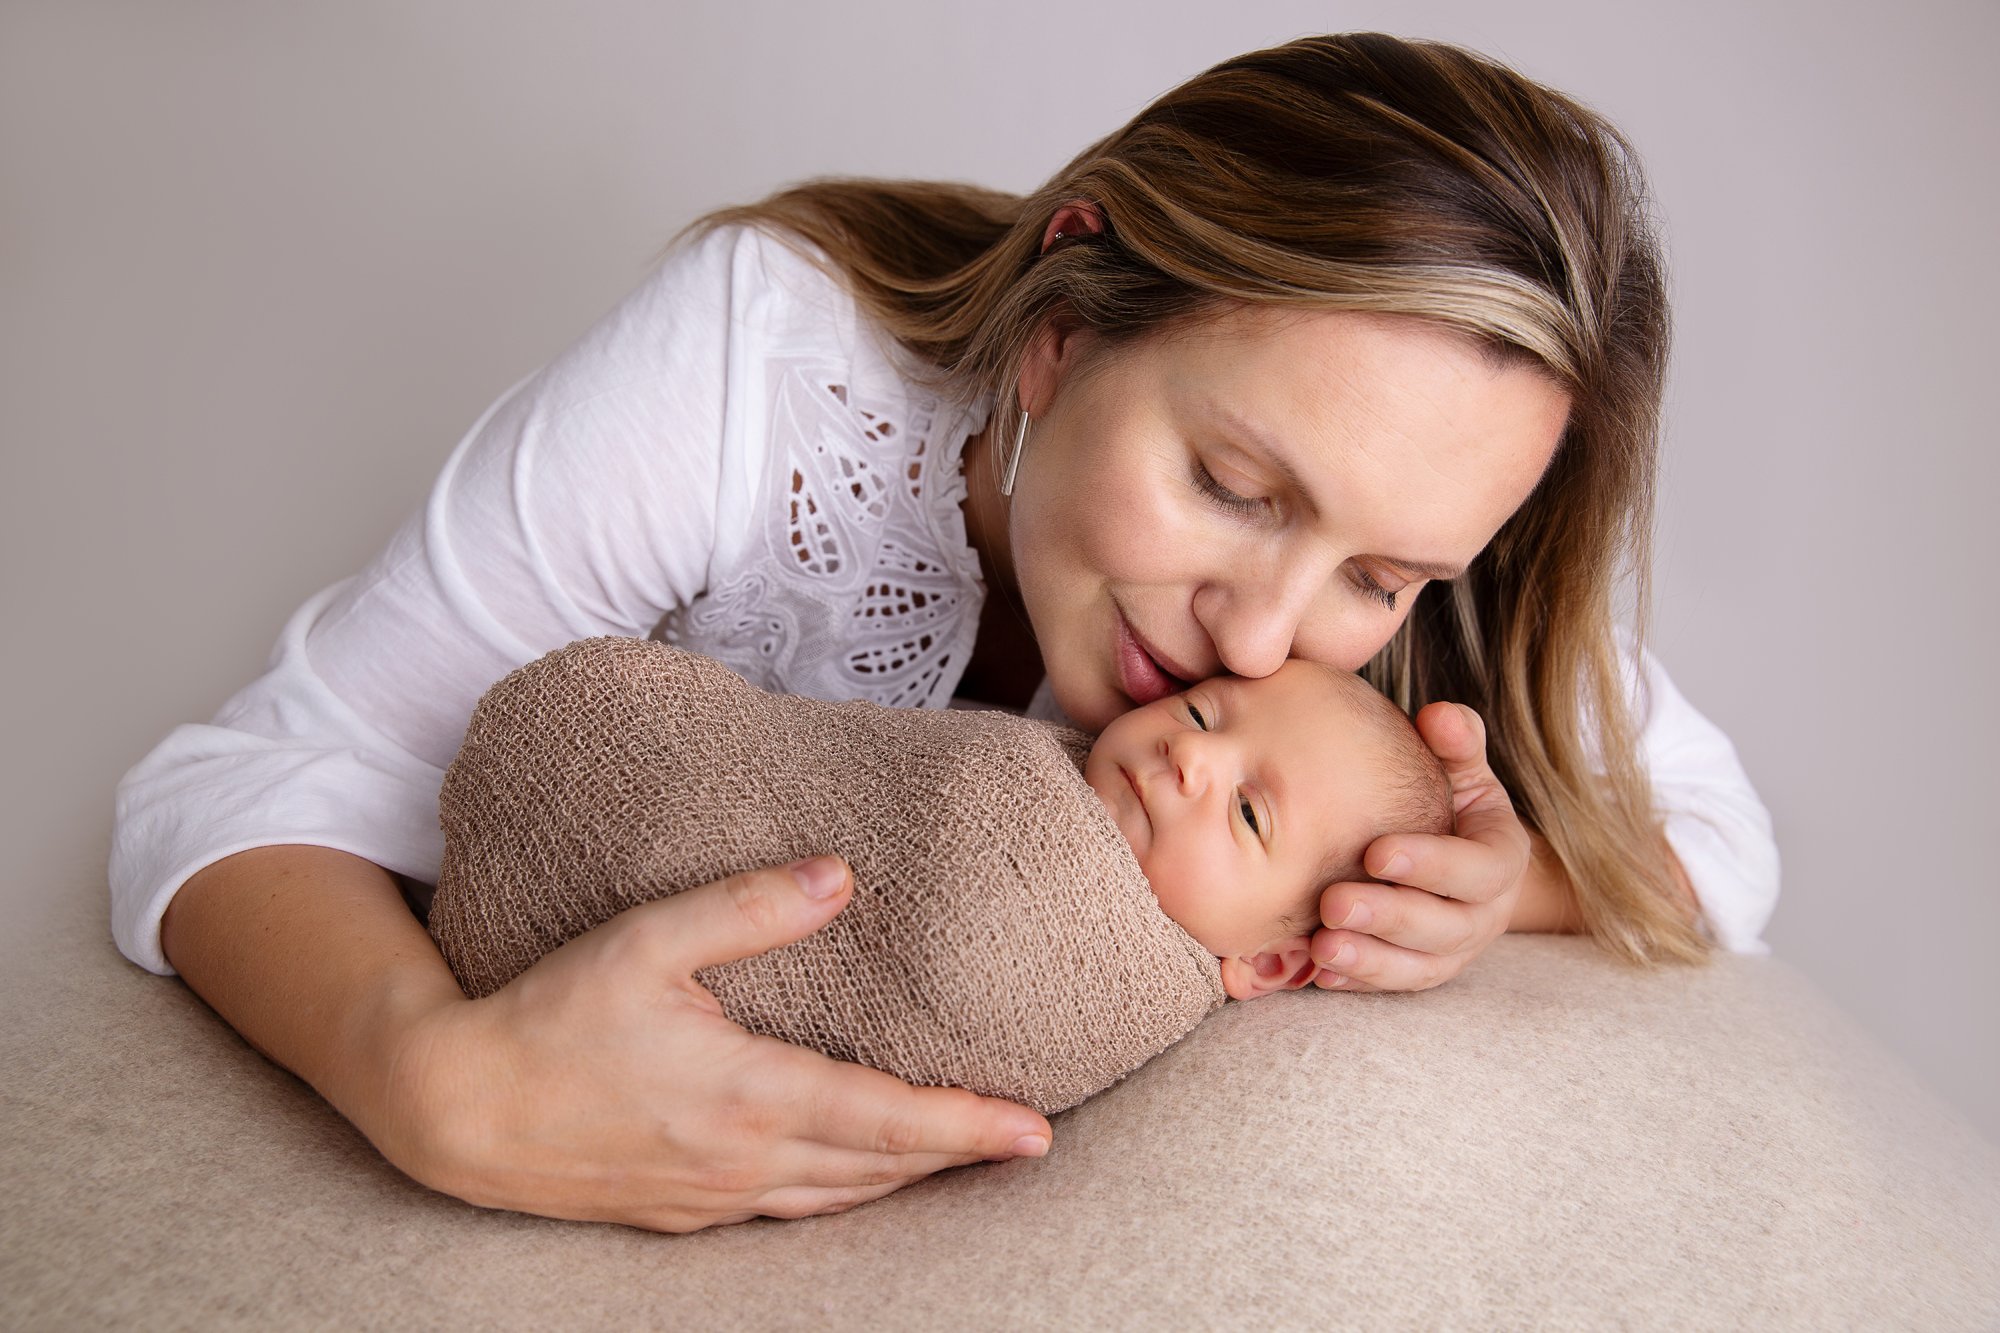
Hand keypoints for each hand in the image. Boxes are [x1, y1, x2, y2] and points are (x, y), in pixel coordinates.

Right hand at [377, 857, 1052, 1231]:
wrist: (455, 1107)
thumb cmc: (548, 1016)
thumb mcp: (645, 940)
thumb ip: (747, 906)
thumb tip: (841, 874)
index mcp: (748, 1093)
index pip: (886, 1118)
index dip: (966, 1126)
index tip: (1032, 1131)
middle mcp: (743, 1159)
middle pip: (878, 1167)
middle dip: (957, 1156)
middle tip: (1024, 1141)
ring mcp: (714, 1197)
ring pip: (839, 1198)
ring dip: (907, 1179)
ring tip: (961, 1156)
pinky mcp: (684, 1216)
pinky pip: (790, 1212)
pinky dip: (844, 1195)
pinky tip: (857, 1177)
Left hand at [1310, 702, 1532, 991]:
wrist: (1458, 857)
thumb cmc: (1451, 801)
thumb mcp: (1462, 768)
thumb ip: (1455, 741)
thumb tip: (1438, 715)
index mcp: (1501, 858)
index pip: (1479, 869)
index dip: (1432, 864)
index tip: (1375, 852)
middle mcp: (1484, 912)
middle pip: (1446, 926)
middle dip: (1389, 916)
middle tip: (1333, 903)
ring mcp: (1455, 949)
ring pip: (1419, 966)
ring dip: (1370, 960)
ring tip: (1322, 946)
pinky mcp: (1422, 971)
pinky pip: (1394, 985)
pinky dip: (1360, 981)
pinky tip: (1320, 972)